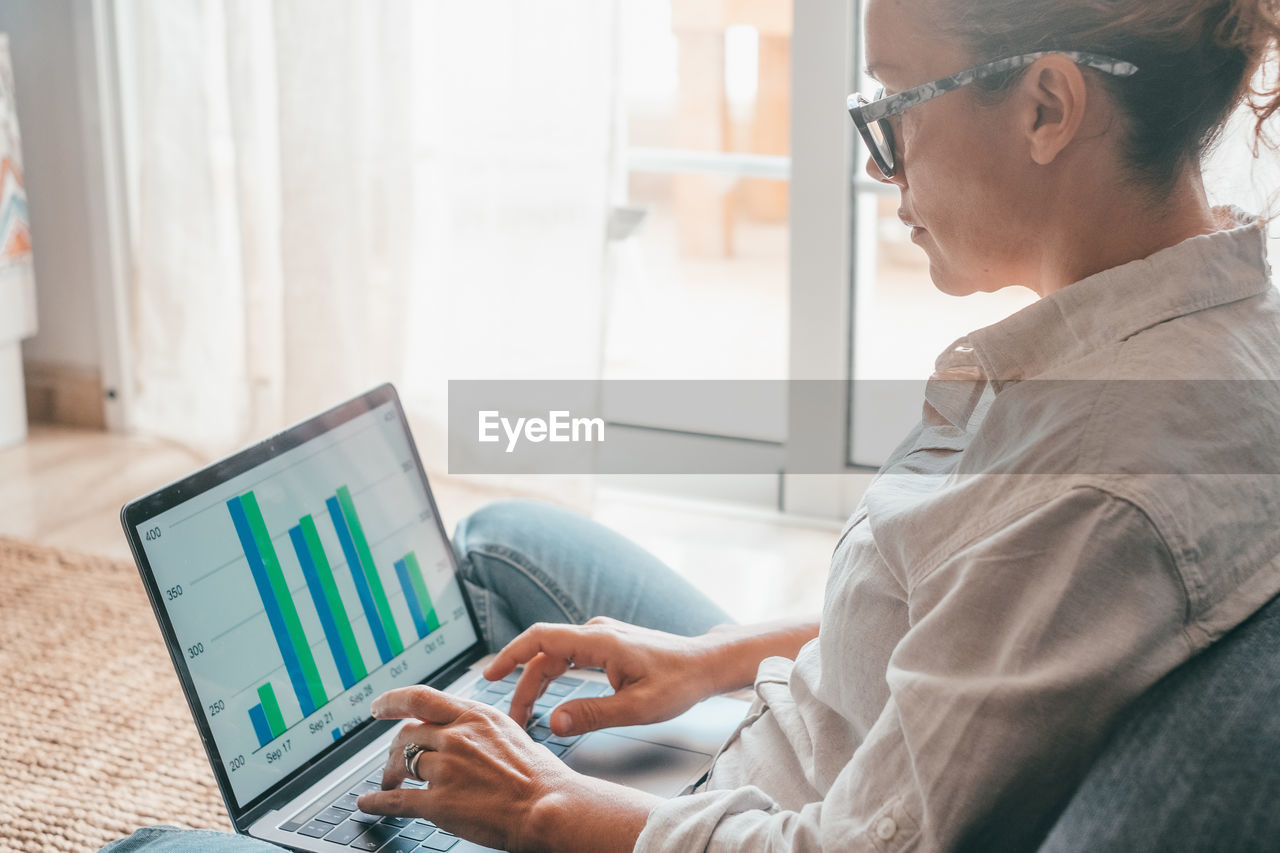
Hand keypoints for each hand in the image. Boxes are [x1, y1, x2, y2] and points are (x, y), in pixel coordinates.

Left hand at [357, 685, 575, 850]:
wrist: (549, 806)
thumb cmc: (540, 776)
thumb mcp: (511, 733)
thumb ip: (482, 730)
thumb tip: (469, 734)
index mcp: (474, 716)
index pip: (420, 698)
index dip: (393, 701)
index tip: (379, 706)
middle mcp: (456, 736)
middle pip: (407, 734)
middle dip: (393, 749)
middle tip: (390, 762)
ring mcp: (446, 769)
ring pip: (401, 765)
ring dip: (390, 776)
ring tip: (389, 785)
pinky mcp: (439, 802)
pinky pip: (397, 800)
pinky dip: (378, 802)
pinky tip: (370, 804)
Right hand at [483, 616, 729, 735]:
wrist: (706, 664)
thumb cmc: (679, 683)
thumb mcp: (637, 707)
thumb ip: (593, 715)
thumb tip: (554, 724)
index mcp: (600, 641)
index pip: (541, 639)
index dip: (511, 654)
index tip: (490, 675)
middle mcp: (596, 633)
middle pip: (544, 654)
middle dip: (523, 686)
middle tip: (513, 721)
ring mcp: (601, 637)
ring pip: (555, 657)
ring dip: (537, 683)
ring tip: (527, 715)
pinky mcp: (607, 646)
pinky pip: (569, 657)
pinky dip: (553, 676)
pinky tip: (549, 697)